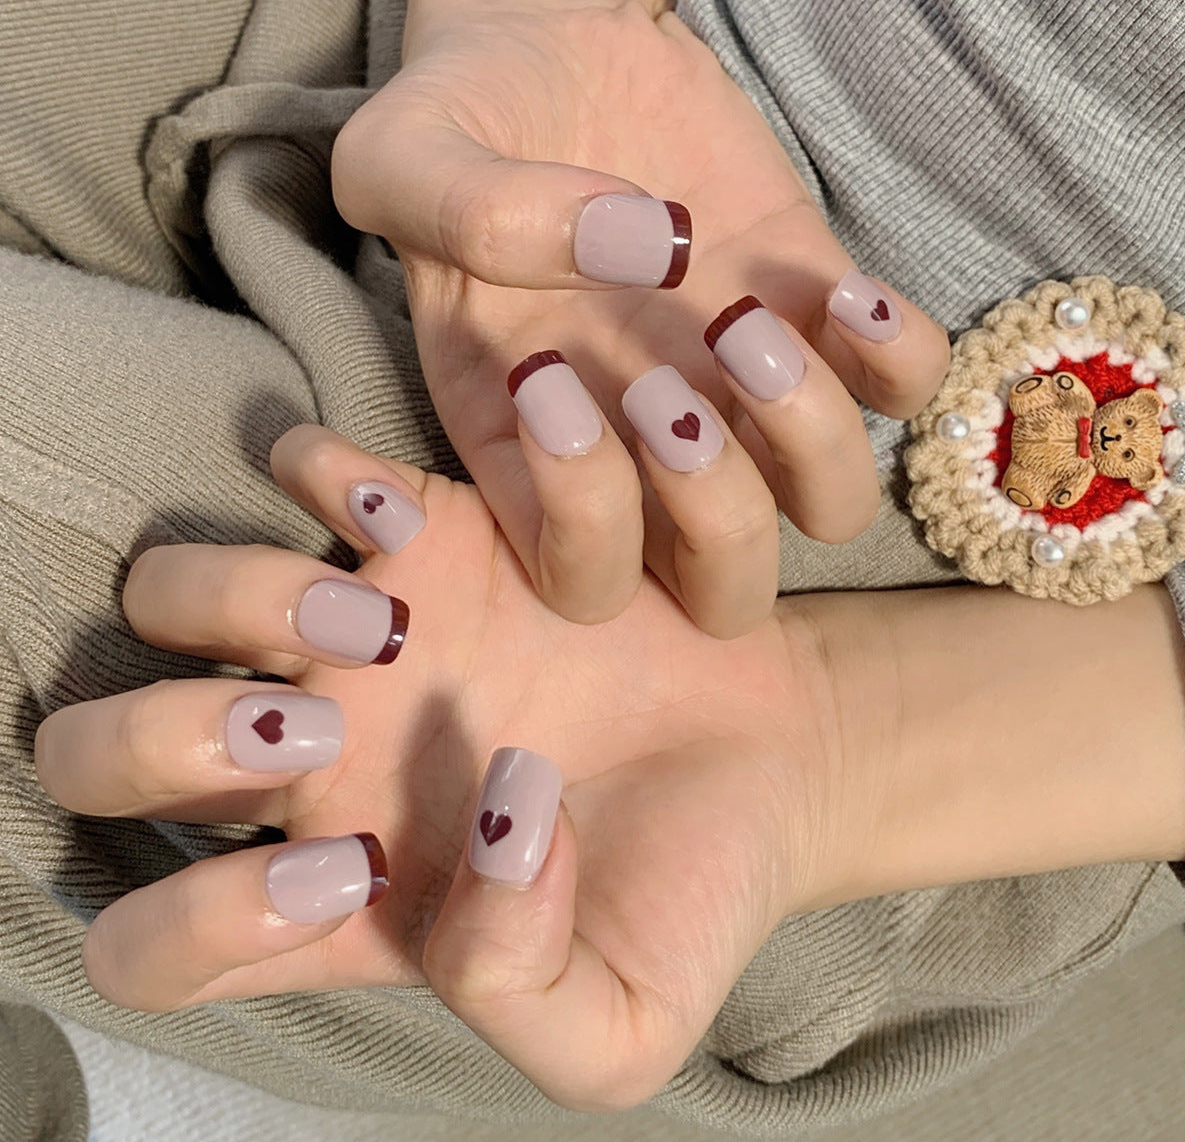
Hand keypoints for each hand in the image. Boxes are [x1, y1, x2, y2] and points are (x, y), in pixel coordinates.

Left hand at [34, 426, 848, 1110]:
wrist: (777, 753)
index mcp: (340, 895)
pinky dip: (325, 473)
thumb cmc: (692, 886)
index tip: (365, 871)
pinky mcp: (432, 537)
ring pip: (174, 594)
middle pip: (104, 749)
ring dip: (243, 601)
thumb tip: (484, 832)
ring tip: (382, 626)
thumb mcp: (621, 1023)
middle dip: (173, 738)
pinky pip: (306, 465)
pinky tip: (410, 529)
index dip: (203, 918)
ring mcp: (362, 638)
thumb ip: (516, 993)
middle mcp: (321, 762)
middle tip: (323, 731)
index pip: (150, 939)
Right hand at [331, 0, 949, 637]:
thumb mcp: (401, 158)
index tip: (546, 370)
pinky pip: (905, 388)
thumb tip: (646, 243)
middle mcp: (644, 446)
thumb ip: (470, 213)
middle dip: (715, 510)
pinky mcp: (813, 308)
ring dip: (808, 435)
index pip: (582, 583)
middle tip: (662, 383)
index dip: (585, 512)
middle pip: (728, 591)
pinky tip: (838, 284)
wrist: (547, 45)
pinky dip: (897, 356)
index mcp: (530, 449)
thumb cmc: (457, 121)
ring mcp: (741, 387)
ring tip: (743, 319)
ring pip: (832, 509)